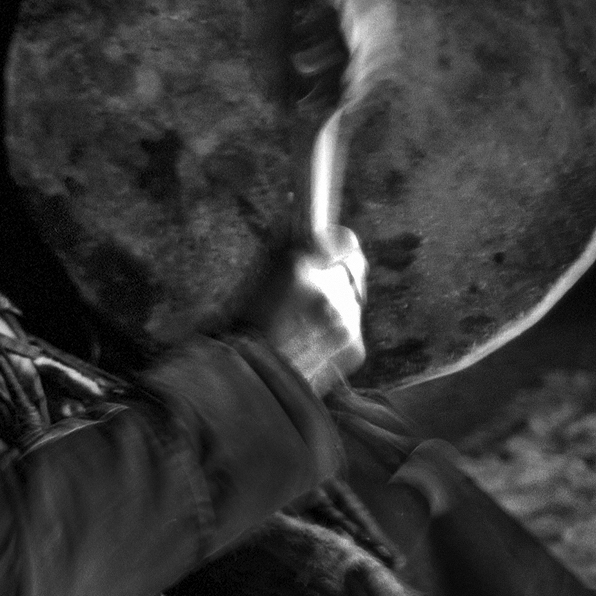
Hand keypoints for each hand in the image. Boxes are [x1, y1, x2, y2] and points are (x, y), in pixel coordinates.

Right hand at [250, 226, 365, 393]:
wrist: (248, 387)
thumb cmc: (239, 331)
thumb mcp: (252, 279)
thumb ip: (281, 245)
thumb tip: (296, 207)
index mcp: (300, 267)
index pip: (344, 239)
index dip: (336, 244)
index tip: (327, 247)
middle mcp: (331, 291)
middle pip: (352, 269)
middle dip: (334, 275)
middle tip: (309, 290)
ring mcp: (347, 322)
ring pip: (353, 299)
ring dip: (336, 303)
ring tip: (304, 322)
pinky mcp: (356, 348)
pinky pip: (353, 327)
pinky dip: (337, 330)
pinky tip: (311, 342)